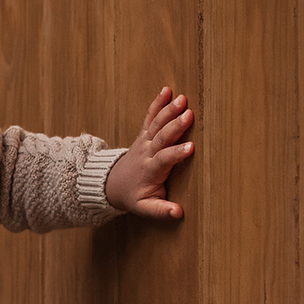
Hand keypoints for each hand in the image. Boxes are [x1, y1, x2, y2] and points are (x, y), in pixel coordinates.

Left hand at [104, 86, 194, 218]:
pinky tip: (167, 90)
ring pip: (156, 124)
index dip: (175, 154)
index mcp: (149, 171)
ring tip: (182, 99)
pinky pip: (150, 117)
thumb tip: (178, 213)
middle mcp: (146, 153)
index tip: (190, 147)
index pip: (163, 160)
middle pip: (161, 138)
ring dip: (168, 111)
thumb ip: (161, 210)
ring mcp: (144, 141)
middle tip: (189, 115)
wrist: (113, 184)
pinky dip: (157, 103)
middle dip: (174, 126)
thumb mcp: (145, 208)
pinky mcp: (144, 134)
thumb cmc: (134, 196)